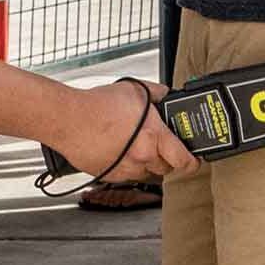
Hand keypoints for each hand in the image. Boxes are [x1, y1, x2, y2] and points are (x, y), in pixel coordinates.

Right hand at [62, 80, 197, 182]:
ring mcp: (125, 169)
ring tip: (136, 145)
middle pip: (166, 168)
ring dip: (146, 162)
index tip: (194, 160)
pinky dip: (126, 165)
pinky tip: (118, 149)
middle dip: (167, 158)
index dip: (193, 162)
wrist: (70, 119)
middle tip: (162, 146)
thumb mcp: (135, 89)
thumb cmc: (99, 104)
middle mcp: (142, 157)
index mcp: (154, 137)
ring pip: (145, 172)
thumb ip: (156, 92)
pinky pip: (126, 175)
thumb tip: (165, 94)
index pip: (184, 160)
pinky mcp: (109, 174)